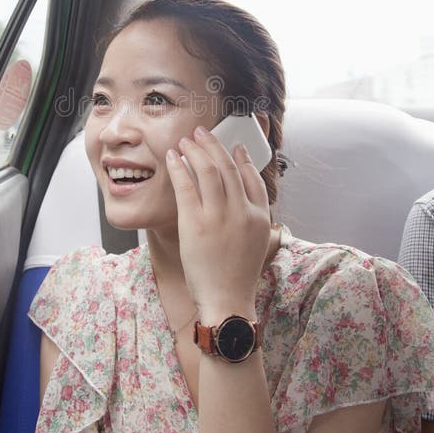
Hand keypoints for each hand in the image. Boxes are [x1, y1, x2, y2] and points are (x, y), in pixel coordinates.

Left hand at [166, 126, 276, 321]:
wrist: (227, 300)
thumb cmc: (237, 275)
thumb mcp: (257, 243)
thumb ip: (253, 217)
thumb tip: (243, 197)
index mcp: (260, 217)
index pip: (252, 177)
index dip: (242, 158)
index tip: (233, 147)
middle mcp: (242, 212)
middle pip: (227, 167)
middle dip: (213, 145)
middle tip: (202, 132)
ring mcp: (219, 217)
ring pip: (207, 171)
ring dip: (196, 150)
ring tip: (186, 140)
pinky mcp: (195, 224)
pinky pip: (186, 186)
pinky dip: (179, 168)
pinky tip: (173, 158)